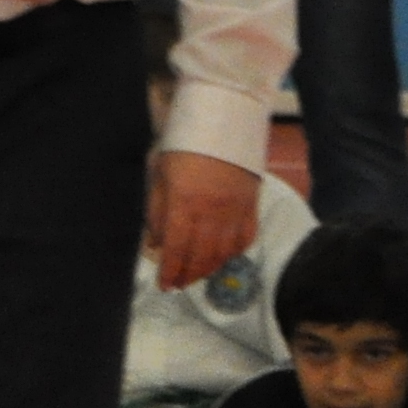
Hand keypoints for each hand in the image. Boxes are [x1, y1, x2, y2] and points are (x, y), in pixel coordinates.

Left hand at [145, 149, 253, 292]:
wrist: (222, 122)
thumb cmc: (183, 147)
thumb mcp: (160, 175)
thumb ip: (157, 212)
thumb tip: (156, 245)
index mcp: (184, 202)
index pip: (176, 248)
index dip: (170, 271)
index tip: (165, 286)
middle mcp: (212, 211)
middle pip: (201, 256)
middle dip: (188, 275)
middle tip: (179, 284)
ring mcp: (235, 210)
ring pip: (224, 252)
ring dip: (209, 269)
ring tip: (196, 274)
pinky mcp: (252, 205)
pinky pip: (246, 239)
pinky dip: (233, 253)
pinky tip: (222, 256)